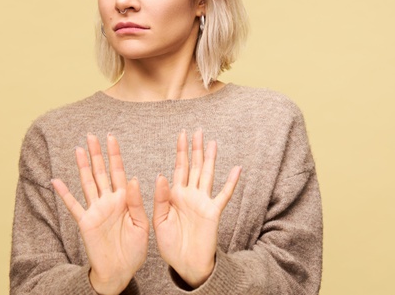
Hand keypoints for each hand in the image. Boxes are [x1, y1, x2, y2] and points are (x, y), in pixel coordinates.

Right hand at [51, 133, 148, 294]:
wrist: (121, 271)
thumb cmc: (134, 249)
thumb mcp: (142, 224)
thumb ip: (137, 202)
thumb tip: (132, 179)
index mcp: (124, 199)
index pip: (119, 171)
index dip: (114, 154)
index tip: (111, 137)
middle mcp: (109, 201)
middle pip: (101, 172)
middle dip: (97, 154)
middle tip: (92, 135)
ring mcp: (96, 210)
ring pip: (88, 183)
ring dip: (82, 166)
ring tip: (78, 149)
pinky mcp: (86, 222)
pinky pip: (73, 205)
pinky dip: (65, 193)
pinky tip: (56, 181)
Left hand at [153, 130, 241, 287]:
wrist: (185, 264)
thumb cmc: (170, 244)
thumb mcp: (158, 220)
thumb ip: (160, 198)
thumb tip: (161, 175)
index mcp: (175, 195)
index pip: (179, 167)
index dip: (180, 150)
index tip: (182, 134)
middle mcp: (190, 194)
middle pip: (194, 166)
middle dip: (195, 148)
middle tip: (198, 130)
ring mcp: (203, 201)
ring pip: (208, 174)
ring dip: (210, 159)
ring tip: (213, 142)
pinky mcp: (213, 211)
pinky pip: (224, 194)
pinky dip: (231, 181)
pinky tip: (237, 169)